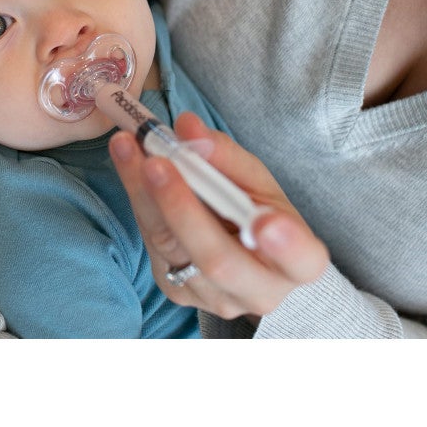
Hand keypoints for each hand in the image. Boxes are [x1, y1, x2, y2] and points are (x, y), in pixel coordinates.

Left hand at [109, 112, 329, 319]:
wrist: (239, 252)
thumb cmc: (259, 211)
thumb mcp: (257, 180)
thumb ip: (226, 156)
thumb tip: (188, 128)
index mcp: (300, 261)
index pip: (299, 259)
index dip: (286, 245)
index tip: (266, 222)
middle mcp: (260, 291)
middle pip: (218, 258)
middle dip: (182, 208)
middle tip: (156, 163)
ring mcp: (214, 298)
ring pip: (172, 246)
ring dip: (143, 193)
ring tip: (127, 147)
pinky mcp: (177, 290)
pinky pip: (153, 244)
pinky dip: (139, 200)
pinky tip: (129, 165)